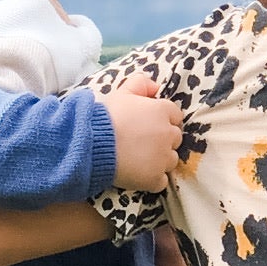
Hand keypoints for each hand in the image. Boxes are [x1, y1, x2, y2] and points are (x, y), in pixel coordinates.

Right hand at [102, 75, 182, 191]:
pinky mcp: (155, 179)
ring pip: (170, 160)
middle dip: (162, 140)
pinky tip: (139, 175)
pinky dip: (153, 179)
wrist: (91, 144)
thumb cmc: (106, 117)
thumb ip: (141, 84)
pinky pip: (162, 181)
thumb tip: (156, 87)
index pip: (175, 115)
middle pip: (175, 139)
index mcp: (163, 111)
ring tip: (139, 160)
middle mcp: (168, 134)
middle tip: (142, 142)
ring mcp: (163, 159)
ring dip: (159, 160)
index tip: (147, 125)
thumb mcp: (122, 92)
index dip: (162, 119)